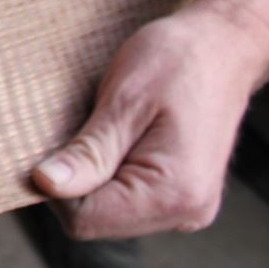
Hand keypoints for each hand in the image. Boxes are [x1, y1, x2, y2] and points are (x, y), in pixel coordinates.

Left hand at [32, 7, 268, 239]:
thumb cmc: (176, 62)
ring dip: (92, 177)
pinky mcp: (180, 198)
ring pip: (107, 213)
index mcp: (174, 194)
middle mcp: (186, 213)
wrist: (223, 47)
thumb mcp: (124, 101)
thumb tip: (45, 185)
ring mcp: (186, 208)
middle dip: (76, 180)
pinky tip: (121, 141)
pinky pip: (125, 201)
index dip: (56, 185)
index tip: (55, 142)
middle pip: (95, 220)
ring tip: (111, 130)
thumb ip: (88, 152)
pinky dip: (109, 175)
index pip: (84, 219)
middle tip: (88, 128)